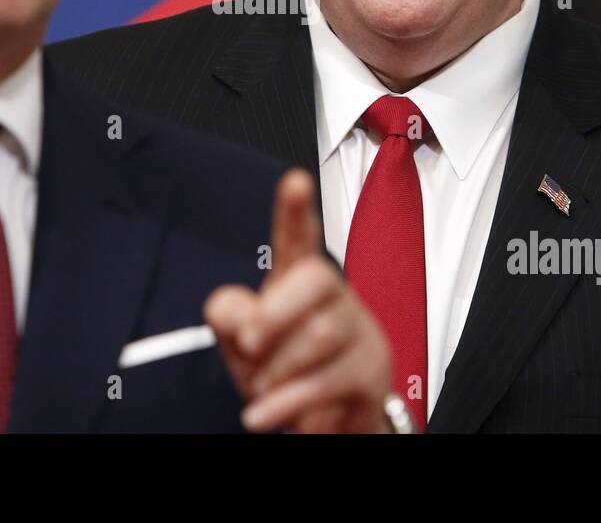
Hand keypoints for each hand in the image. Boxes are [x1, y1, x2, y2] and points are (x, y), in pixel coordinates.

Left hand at [204, 168, 393, 432]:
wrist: (327, 421)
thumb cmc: (282, 369)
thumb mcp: (242, 345)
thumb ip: (229, 318)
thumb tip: (237, 310)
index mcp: (297, 279)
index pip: (298, 238)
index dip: (295, 210)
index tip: (295, 180)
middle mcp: (333, 295)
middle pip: (316, 278)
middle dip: (276, 312)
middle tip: (247, 343)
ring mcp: (358, 330)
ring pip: (322, 333)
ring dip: (278, 368)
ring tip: (259, 390)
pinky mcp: (371, 370)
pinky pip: (328, 381)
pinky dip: (287, 403)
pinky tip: (260, 417)